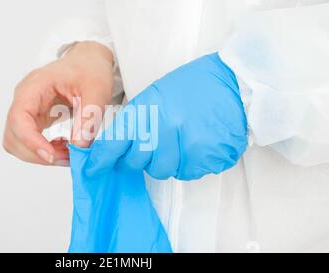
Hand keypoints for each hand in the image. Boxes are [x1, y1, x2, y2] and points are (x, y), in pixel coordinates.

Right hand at [3, 42, 113, 165]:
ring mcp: (27, 110)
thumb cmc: (90, 69)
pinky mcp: (33, 120)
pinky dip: (43, 151)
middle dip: (38, 153)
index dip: (31, 142)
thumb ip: (89, 117)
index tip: (52, 156)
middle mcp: (24, 99)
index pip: (19, 119)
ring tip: (67, 152)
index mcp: (34, 86)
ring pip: (17, 143)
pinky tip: (64, 146)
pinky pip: (28, 142)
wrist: (88, 61)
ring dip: (40, 155)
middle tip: (68, 157)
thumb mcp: (97, 90)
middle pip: (13, 136)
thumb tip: (79, 147)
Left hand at [85, 53, 247, 179]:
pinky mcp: (205, 158)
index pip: (114, 143)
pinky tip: (195, 143)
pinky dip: (186, 162)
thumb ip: (135, 122)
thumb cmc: (195, 87)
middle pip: (136, 162)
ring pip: (161, 170)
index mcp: (148, 110)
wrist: (237, 84)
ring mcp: (186, 145)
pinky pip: (185, 172)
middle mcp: (165, 129)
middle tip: (149, 145)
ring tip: (178, 139)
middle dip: (136, 158)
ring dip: (164, 160)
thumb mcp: (156, 96)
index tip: (93, 169)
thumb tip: (116, 148)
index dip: (100, 160)